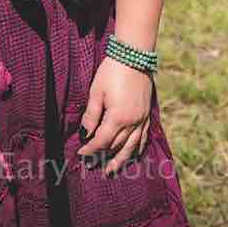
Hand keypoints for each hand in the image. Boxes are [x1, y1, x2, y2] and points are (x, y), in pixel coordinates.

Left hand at [76, 56, 153, 176]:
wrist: (134, 56)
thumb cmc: (112, 72)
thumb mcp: (96, 92)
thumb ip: (91, 115)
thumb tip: (84, 134)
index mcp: (118, 118)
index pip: (102, 141)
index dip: (90, 149)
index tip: (81, 153)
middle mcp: (132, 122)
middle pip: (116, 146)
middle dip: (103, 156)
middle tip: (93, 165)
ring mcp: (142, 119)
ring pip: (132, 146)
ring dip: (122, 159)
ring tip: (112, 170)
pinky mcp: (147, 114)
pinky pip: (144, 136)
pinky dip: (138, 148)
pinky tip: (134, 154)